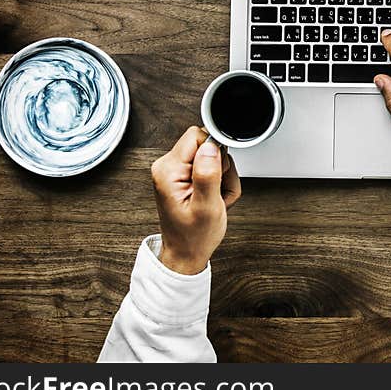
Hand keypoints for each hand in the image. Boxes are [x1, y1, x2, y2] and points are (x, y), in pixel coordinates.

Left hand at [150, 126, 240, 273]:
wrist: (185, 253)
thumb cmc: (193, 237)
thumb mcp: (206, 207)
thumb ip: (208, 174)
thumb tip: (211, 147)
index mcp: (168, 170)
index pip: (197, 136)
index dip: (215, 152)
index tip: (219, 173)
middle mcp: (168, 166)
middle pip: (207, 145)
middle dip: (221, 168)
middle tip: (217, 192)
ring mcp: (176, 171)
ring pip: (213, 157)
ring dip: (223, 178)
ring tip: (216, 199)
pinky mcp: (184, 176)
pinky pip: (210, 167)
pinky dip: (219, 183)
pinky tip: (214, 199)